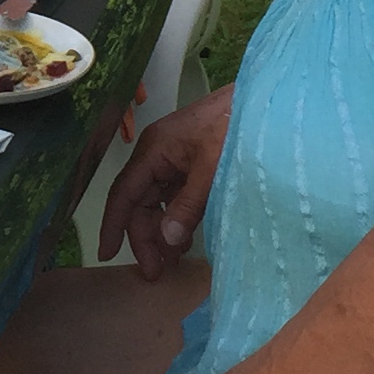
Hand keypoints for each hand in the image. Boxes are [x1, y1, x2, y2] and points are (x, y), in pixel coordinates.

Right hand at [98, 83, 233, 280]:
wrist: (266, 102)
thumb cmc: (234, 128)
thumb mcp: (212, 170)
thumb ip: (188, 205)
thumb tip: (168, 239)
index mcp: (153, 151)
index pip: (123, 193)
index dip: (113, 225)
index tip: (108, 255)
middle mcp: (158, 155)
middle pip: (140, 202)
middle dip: (143, 237)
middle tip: (155, 272)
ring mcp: (176, 158)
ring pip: (158, 201)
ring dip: (161, 231)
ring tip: (170, 263)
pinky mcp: (194, 162)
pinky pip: (176, 196)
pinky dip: (177, 218)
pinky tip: (185, 239)